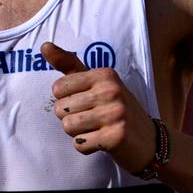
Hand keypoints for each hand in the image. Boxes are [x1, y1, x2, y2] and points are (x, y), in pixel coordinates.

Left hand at [42, 42, 154, 171]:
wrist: (149, 140)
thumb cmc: (116, 109)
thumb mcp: (96, 83)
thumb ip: (69, 64)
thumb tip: (44, 46)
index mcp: (105, 74)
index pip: (58, 88)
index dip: (66, 100)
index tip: (86, 103)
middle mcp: (111, 90)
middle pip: (60, 109)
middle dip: (71, 118)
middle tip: (93, 119)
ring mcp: (116, 114)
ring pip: (68, 127)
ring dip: (78, 133)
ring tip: (96, 129)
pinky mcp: (116, 137)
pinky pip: (79, 144)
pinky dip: (86, 147)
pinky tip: (101, 141)